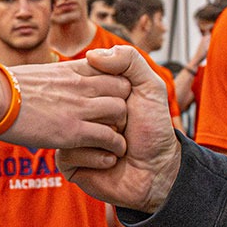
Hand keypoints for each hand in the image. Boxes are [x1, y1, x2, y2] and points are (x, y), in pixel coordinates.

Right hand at [0, 59, 131, 156]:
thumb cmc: (5, 87)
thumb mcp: (38, 72)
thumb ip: (56, 76)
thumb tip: (57, 80)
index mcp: (72, 70)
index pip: (113, 69)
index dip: (117, 86)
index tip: (111, 101)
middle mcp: (80, 85)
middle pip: (124, 90)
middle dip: (125, 106)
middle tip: (115, 123)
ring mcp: (78, 107)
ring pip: (120, 112)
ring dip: (119, 128)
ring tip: (113, 140)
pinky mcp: (72, 131)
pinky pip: (108, 138)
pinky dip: (112, 147)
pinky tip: (106, 154)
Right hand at [60, 46, 181, 212]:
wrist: (157, 172)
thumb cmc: (153, 129)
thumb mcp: (149, 86)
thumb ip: (129, 60)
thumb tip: (93, 54)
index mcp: (96, 91)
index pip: (91, 75)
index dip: (113, 89)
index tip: (128, 100)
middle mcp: (81, 111)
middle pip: (85, 101)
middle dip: (114, 116)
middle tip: (125, 127)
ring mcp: (72, 136)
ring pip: (75, 127)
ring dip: (107, 138)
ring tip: (118, 145)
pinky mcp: (69, 161)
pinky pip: (70, 153)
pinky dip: (97, 158)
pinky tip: (110, 162)